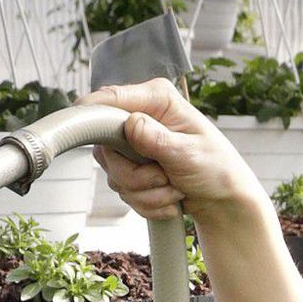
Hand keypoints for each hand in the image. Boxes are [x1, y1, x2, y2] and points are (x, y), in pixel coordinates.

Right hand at [91, 80, 265, 223]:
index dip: (90, 112)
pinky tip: (169, 198)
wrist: (223, 200)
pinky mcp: (131, 169)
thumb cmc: (216, 168)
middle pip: (105, 147)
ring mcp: (132, 145)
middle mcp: (140, 117)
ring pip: (114, 175)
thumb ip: (158, 140)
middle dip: (135, 175)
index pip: (111, 98)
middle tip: (164, 179)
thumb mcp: (189, 152)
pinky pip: (123, 192)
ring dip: (146, 192)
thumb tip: (131, 124)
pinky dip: (148, 203)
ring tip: (173, 188)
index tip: (79, 122)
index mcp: (156, 99)